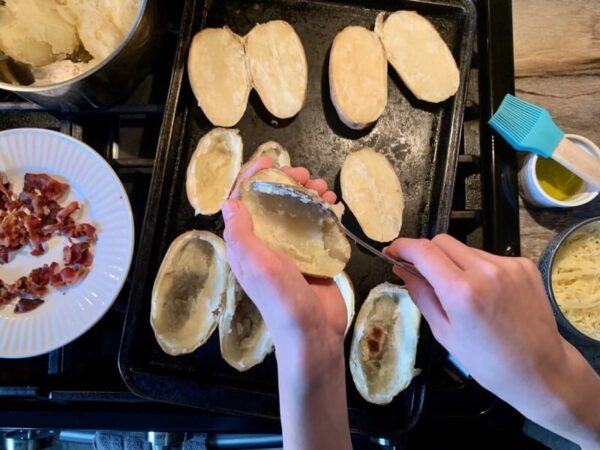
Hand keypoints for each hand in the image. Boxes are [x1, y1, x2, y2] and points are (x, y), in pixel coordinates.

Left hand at [222, 156, 351, 449]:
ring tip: (324, 188)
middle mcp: (267, 244)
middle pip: (273, 202)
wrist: (312, 332)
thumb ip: (241, 233)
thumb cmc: (281, 298)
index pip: (244, 203)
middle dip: (288, 182)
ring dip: (309, 195)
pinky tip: (334, 205)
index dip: (253, 178)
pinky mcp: (313, 257)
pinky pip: (316, 226)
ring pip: (297, 211)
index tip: (270, 161)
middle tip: (306, 176)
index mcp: (247, 244)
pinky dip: (324, 212)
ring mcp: (291, 250)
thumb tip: (229, 201)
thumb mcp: (255, 263)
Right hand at [386, 235, 599, 447]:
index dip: (402, 247)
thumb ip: (421, 295)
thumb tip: (401, 269)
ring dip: (452, 262)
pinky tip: (483, 292)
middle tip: (420, 272)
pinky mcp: (524, 265)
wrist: (540, 369)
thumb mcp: (444, 333)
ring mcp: (508, 265)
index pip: (423, 251)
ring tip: (458, 290)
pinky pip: (488, 257)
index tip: (392, 251)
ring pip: (465, 249)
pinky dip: (477, 268)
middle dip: (425, 253)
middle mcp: (485, 270)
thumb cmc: (487, 361)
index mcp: (461, 291)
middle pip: (442, 241)